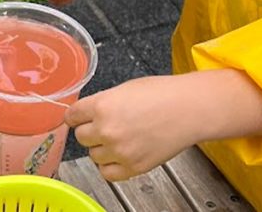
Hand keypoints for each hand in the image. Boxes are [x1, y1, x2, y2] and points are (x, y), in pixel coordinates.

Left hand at [66, 70, 261, 181]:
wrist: (190, 109)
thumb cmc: (163, 94)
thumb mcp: (124, 89)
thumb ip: (103, 103)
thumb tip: (88, 113)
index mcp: (101, 105)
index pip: (71, 116)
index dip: (75, 116)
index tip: (77, 118)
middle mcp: (107, 129)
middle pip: (80, 137)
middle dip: (90, 131)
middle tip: (104, 127)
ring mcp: (120, 150)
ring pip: (93, 155)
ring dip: (101, 148)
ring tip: (119, 139)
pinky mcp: (134, 167)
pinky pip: (108, 173)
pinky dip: (110, 166)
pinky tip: (120, 155)